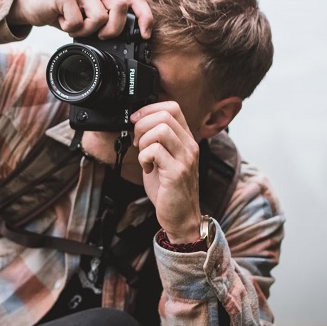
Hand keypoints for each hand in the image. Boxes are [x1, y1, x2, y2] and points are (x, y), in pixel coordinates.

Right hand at [9, 0, 152, 38]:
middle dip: (113, 30)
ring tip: (76, 27)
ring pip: (100, 17)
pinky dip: (71, 30)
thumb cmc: (66, 12)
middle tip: (100, 36)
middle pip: (120, 8)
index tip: (145, 35)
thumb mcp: (90, 14)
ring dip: (87, 31)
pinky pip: (78, 21)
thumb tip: (130, 38)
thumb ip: (108, 19)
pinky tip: (63, 22)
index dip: (145, 17)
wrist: (35, 4)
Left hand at [131, 101, 202, 242]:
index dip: (149, 109)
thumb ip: (157, 141)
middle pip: (165, 115)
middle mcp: (189, 146)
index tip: (137, 120)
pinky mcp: (177, 172)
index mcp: (186, 140)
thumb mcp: (165, 159)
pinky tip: (147, 168)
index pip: (172, 107)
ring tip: (144, 155)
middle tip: (137, 141)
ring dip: (143, 141)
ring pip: (160, 129)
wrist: (181, 217)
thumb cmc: (170, 189)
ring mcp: (185, 158)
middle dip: (142, 124)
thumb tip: (138, 124)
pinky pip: (154, 151)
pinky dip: (143, 157)